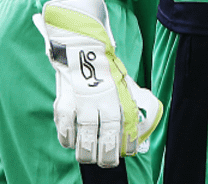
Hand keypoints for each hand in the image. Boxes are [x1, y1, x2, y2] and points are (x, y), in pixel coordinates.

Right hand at [33, 0, 162, 166]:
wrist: (80, 45)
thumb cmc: (105, 65)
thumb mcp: (124, 79)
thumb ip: (134, 98)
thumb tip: (146, 117)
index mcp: (115, 94)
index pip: (123, 126)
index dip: (128, 142)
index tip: (131, 152)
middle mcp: (97, 101)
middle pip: (103, 137)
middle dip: (106, 155)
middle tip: (109, 162)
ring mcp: (78, 103)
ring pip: (82, 138)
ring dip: (86, 152)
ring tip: (89, 158)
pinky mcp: (62, 102)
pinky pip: (64, 128)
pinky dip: (67, 138)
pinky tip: (71, 142)